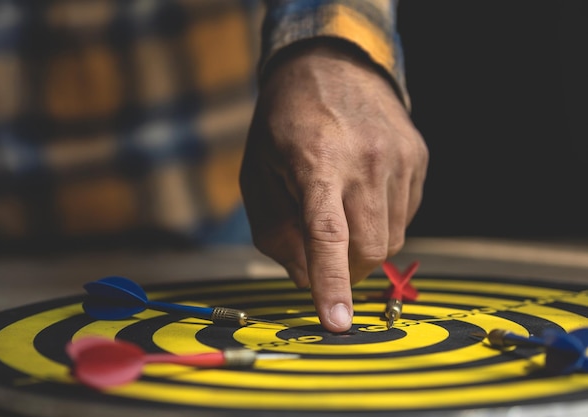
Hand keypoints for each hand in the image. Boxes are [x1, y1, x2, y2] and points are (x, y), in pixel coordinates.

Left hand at [240, 40, 427, 332]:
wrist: (333, 64)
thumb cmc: (285, 124)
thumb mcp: (259, 173)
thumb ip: (276, 233)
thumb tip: (307, 281)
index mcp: (317, 162)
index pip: (328, 234)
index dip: (332, 283)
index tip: (338, 323)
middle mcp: (365, 160)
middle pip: (369, 249)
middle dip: (347, 269)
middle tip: (326, 252)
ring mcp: (399, 158)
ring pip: (392, 237)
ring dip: (364, 242)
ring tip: (342, 205)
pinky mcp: (418, 157)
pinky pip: (406, 214)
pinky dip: (382, 219)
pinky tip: (363, 191)